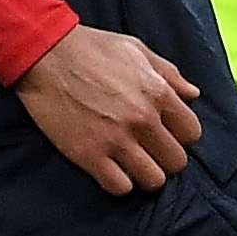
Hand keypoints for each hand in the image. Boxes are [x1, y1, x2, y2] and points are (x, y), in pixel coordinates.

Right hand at [13, 24, 203, 195]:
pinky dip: (118, 182)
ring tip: (131, 163)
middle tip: (148, 150)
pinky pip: (120, 187)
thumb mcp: (136, 49)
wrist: (44, 54)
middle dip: (164, 158)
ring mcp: (116, 140)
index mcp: (157, 92)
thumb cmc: (90, 47)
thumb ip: (169, 73)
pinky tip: (110, 168)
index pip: (191, 133)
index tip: (165, 134)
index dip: (180, 136)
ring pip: (153, 181)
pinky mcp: (89, 155)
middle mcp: (142, 119)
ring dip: (144, 174)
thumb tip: (193, 95)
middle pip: (176, 162)